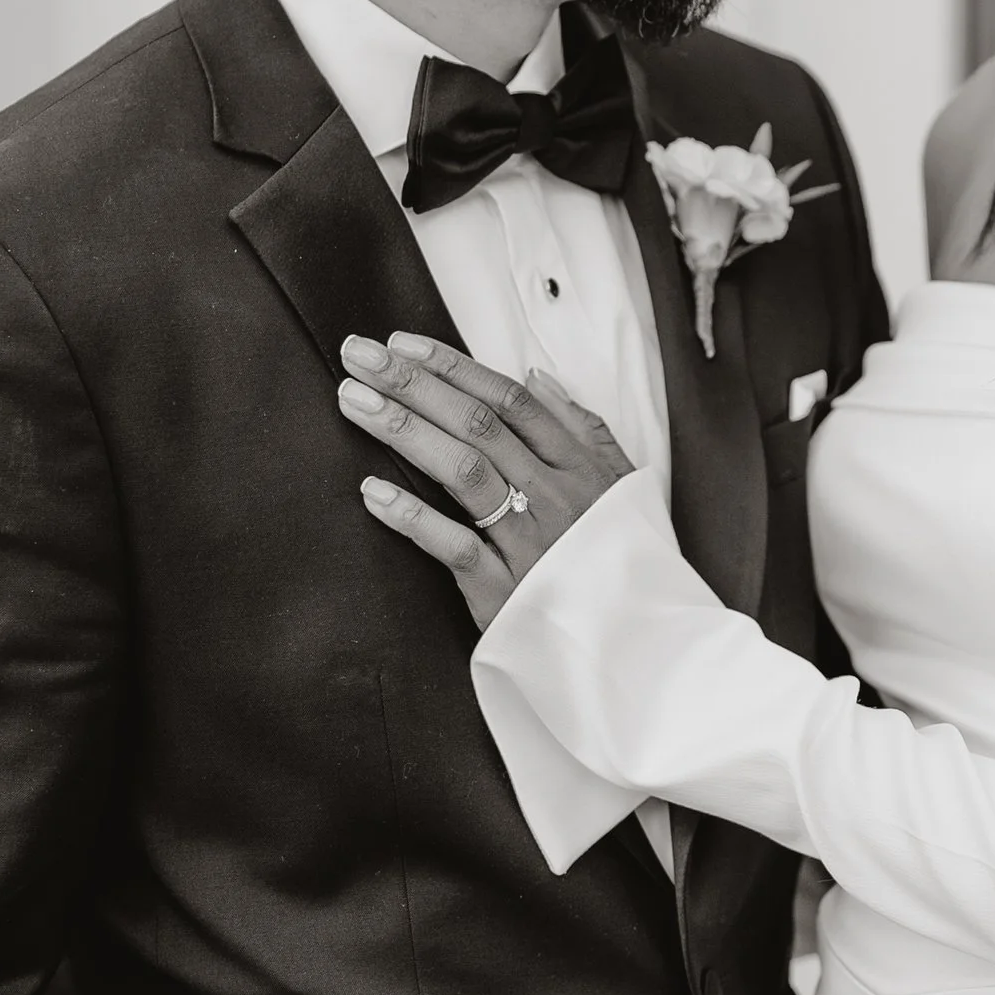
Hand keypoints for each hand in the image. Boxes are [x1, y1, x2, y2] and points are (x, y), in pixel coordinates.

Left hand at [339, 334, 635, 627]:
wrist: (639, 648)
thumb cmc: (620, 562)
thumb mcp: (622, 486)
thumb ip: (583, 428)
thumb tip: (536, 375)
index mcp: (580, 468)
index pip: (510, 402)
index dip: (454, 368)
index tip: (403, 346)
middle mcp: (556, 498)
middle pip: (478, 425)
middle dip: (413, 384)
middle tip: (358, 356)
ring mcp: (531, 545)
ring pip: (464, 472)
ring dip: (404, 430)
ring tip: (354, 402)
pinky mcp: (507, 594)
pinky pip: (455, 548)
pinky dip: (413, 518)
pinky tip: (373, 491)